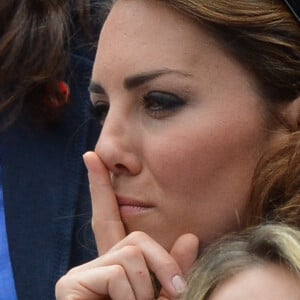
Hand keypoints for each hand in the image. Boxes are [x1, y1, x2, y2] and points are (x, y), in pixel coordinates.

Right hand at [55, 152, 198, 299]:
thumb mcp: (165, 295)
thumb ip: (175, 267)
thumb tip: (188, 238)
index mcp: (118, 261)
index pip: (108, 215)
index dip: (100, 185)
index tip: (91, 157)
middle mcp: (97, 260)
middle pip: (138, 240)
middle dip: (162, 267)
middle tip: (169, 297)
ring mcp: (82, 272)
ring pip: (133, 256)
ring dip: (146, 291)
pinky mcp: (71, 284)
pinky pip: (118, 273)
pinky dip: (131, 297)